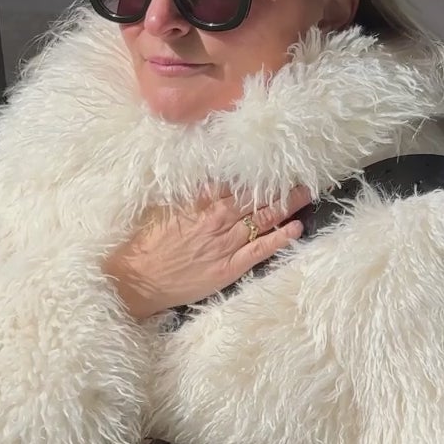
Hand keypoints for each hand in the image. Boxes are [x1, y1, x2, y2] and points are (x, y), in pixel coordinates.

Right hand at [104, 184, 311, 319]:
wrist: (138, 279)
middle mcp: (217, 219)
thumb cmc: (146, 243)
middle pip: (255, 198)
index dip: (258, 173)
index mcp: (201, 202)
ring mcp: (226, 244)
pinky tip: (296, 228)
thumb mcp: (162, 208)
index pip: (237, 183)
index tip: (276, 163)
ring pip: (262, 220)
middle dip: (280, 187)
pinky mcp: (229, 267)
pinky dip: (280, 238)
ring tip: (306, 194)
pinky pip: (260, 249)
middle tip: (302, 176)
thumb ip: (188, 193)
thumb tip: (208, 178)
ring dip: (286, 206)